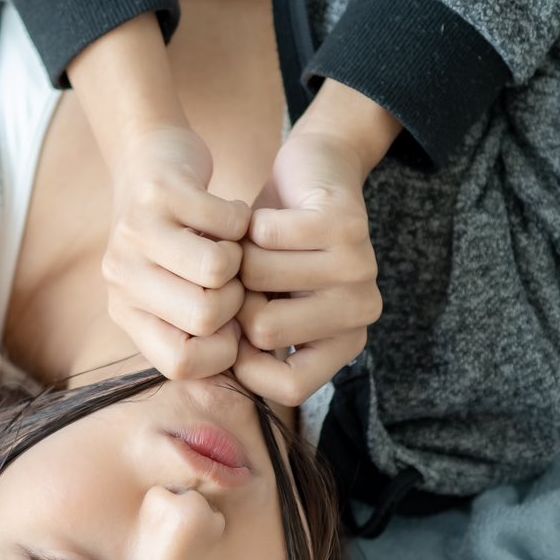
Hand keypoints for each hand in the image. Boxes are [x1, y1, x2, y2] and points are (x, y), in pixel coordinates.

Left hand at [102, 124, 249, 381]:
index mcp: (125, 310)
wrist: (150, 155)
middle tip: (234, 276)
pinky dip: (242, 220)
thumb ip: (201, 332)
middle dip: (238, 299)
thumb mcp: (177, 289)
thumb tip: (249, 371)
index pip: (180, 363)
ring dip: (242, 258)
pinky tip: (229, 214)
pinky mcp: (159, 192)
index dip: (222, 351)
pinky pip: (228, 223)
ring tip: (231, 245)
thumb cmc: (180, 235)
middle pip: (205, 317)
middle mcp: (120, 275)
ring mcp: (135, 231)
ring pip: (218, 270)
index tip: (230, 325)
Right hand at [233, 127, 384, 408]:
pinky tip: (261, 218)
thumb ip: (241, 343)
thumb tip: (197, 373)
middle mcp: (361, 312)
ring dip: (238, 255)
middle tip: (240, 272)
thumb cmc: (275, 249)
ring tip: (248, 243)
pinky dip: (249, 223)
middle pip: (266, 331)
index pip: (289, 388)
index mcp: (347, 343)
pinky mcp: (344, 224)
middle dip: (234, 297)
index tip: (229, 332)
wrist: (316, 171)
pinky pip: (267, 236)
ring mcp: (359, 268)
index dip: (243, 364)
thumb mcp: (258, 303)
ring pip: (257, 278)